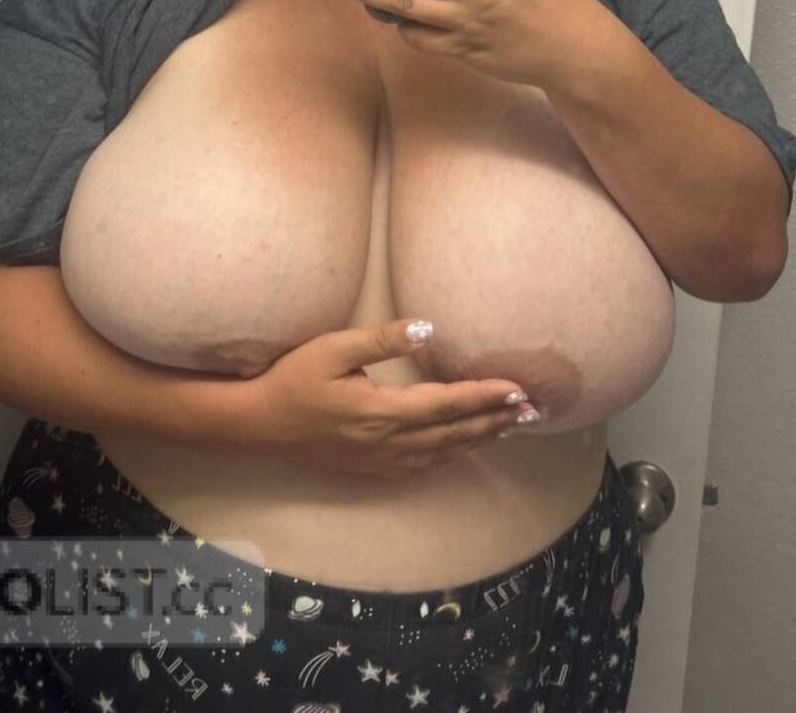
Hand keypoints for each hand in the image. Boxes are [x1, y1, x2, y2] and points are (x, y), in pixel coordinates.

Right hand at [239, 318, 537, 480]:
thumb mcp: (333, 348)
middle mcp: (390, 441)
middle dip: (498, 420)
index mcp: (383, 410)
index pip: (449, 403)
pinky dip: (455, 452)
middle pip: (457, 432)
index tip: (520, 388)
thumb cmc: (293, 379)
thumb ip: (382, 339)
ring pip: (446, 451)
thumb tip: (428, 328)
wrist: (259, 425)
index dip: (487, 396)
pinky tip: (466, 445)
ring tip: (513, 426)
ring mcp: (383, 459)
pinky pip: (427, 463)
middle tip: (535, 410)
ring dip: (482, 438)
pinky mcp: (374, 467)